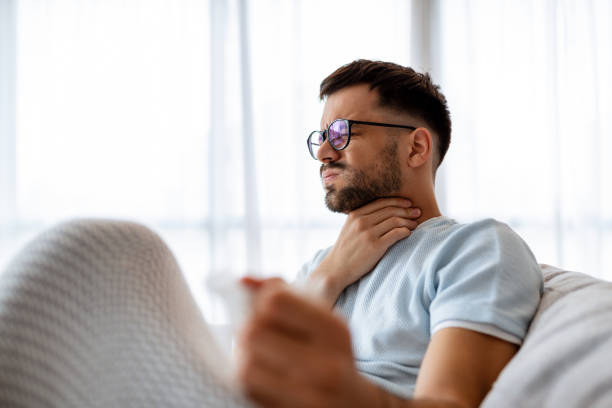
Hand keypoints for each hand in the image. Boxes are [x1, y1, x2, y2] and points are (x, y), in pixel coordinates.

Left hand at [236, 277, 380, 407]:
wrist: (353, 404)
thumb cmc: (330, 353)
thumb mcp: (321, 320)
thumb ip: (285, 293)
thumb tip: (242, 280)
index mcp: (335, 331)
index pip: (276, 301)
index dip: (259, 300)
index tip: (262, 307)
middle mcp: (325, 365)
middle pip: (254, 331)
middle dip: (245, 328)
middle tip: (250, 332)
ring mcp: (309, 396)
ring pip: (246, 364)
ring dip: (241, 356)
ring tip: (252, 353)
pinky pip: (249, 390)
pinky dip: (245, 378)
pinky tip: (258, 373)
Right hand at [305, 198, 420, 305]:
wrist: (335, 270)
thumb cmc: (345, 251)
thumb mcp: (349, 229)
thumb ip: (362, 220)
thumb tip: (382, 214)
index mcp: (355, 215)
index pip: (381, 202)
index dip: (397, 201)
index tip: (408, 203)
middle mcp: (361, 222)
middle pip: (390, 210)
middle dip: (407, 210)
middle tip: (417, 212)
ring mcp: (367, 234)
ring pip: (395, 221)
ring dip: (408, 221)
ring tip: (416, 224)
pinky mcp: (374, 246)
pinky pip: (396, 234)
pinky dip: (406, 232)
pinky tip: (409, 234)